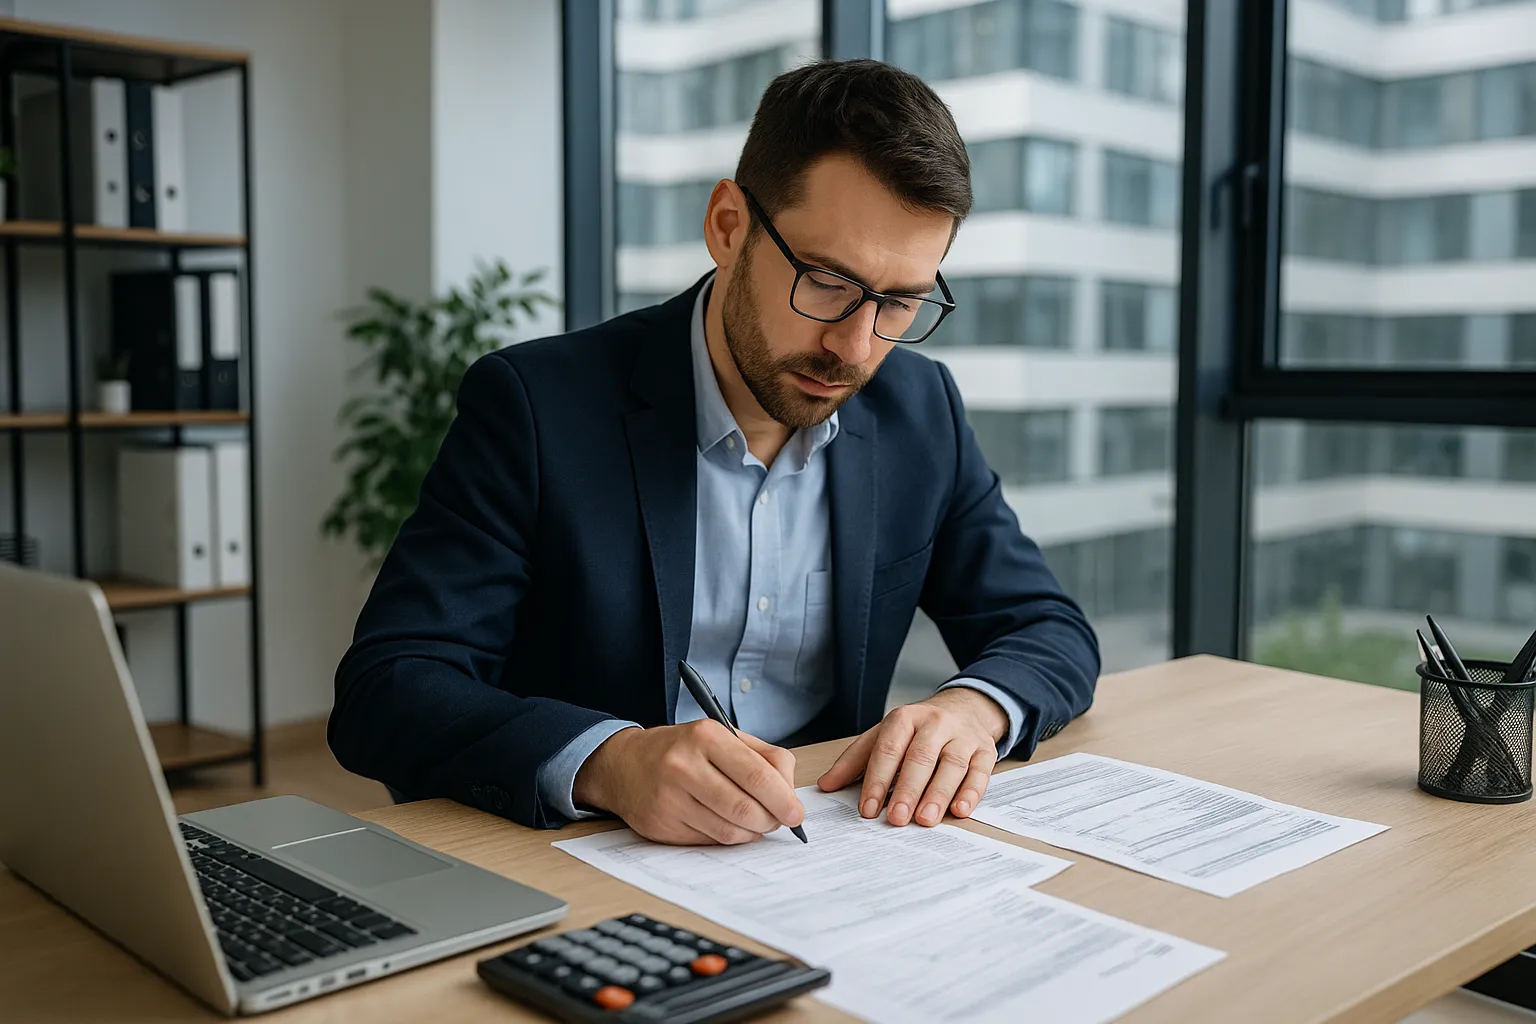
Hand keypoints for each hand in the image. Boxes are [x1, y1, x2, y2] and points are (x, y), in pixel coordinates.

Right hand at [571, 720, 803, 845]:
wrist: (624, 764)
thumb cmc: (683, 749)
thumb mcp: (723, 737)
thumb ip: (764, 757)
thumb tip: (790, 792)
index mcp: (705, 736)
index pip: (756, 775)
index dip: (783, 799)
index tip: (797, 812)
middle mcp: (683, 765)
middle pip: (745, 808)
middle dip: (771, 820)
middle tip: (778, 820)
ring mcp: (669, 798)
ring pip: (729, 830)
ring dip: (751, 832)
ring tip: (754, 821)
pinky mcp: (661, 826)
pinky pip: (709, 841)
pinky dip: (728, 837)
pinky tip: (727, 824)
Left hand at [816, 688, 1006, 826]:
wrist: (964, 709)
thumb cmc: (917, 730)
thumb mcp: (883, 736)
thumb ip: (854, 761)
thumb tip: (826, 785)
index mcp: (905, 718)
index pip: (888, 749)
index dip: (877, 780)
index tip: (867, 808)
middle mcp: (935, 724)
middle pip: (920, 757)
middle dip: (907, 789)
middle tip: (896, 817)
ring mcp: (962, 737)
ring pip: (951, 765)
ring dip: (937, 794)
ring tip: (925, 819)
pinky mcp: (984, 751)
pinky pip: (980, 772)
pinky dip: (971, 792)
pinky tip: (960, 810)